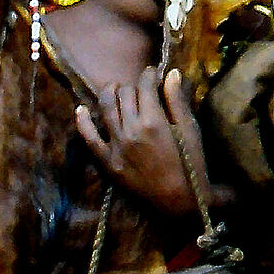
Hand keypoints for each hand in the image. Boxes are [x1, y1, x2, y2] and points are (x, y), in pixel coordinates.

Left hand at [76, 68, 206, 219]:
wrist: (180, 201)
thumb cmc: (191, 164)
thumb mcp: (190, 130)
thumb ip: (178, 101)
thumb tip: (172, 73)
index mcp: (154, 121)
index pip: (145, 85)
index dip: (150, 75)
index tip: (153, 74)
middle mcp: (131, 130)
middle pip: (124, 93)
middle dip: (133, 85)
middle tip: (140, 89)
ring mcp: (117, 146)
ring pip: (105, 107)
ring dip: (110, 93)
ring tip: (116, 90)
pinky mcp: (108, 162)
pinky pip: (88, 138)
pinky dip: (83, 121)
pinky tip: (81, 110)